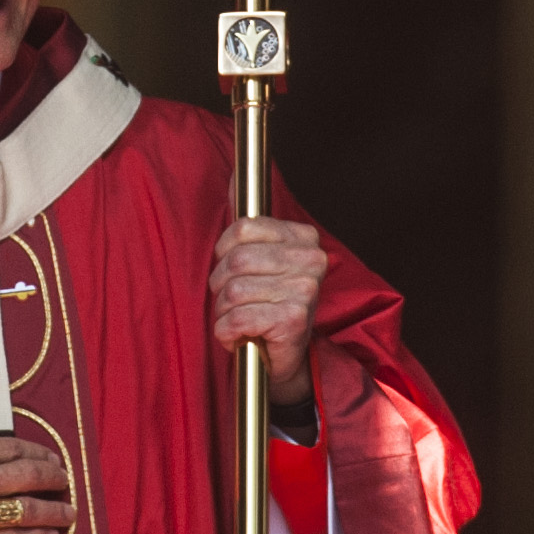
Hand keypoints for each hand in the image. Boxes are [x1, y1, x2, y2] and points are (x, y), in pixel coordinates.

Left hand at [209, 217, 325, 405]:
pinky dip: (227, 332)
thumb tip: (235, 173)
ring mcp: (305, 290)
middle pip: (236, 260)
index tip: (234, 270)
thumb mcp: (257, 257)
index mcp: (304, 239)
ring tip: (240, 319)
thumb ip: (247, 220)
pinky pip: (236, 319)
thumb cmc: (265, 305)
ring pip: (233, 291)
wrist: (282, 359)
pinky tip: (242, 335)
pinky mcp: (293, 320)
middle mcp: (311, 262)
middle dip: (222, 285)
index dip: (225, 252)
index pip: (242, 228)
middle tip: (236, 301)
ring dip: (225, 312)